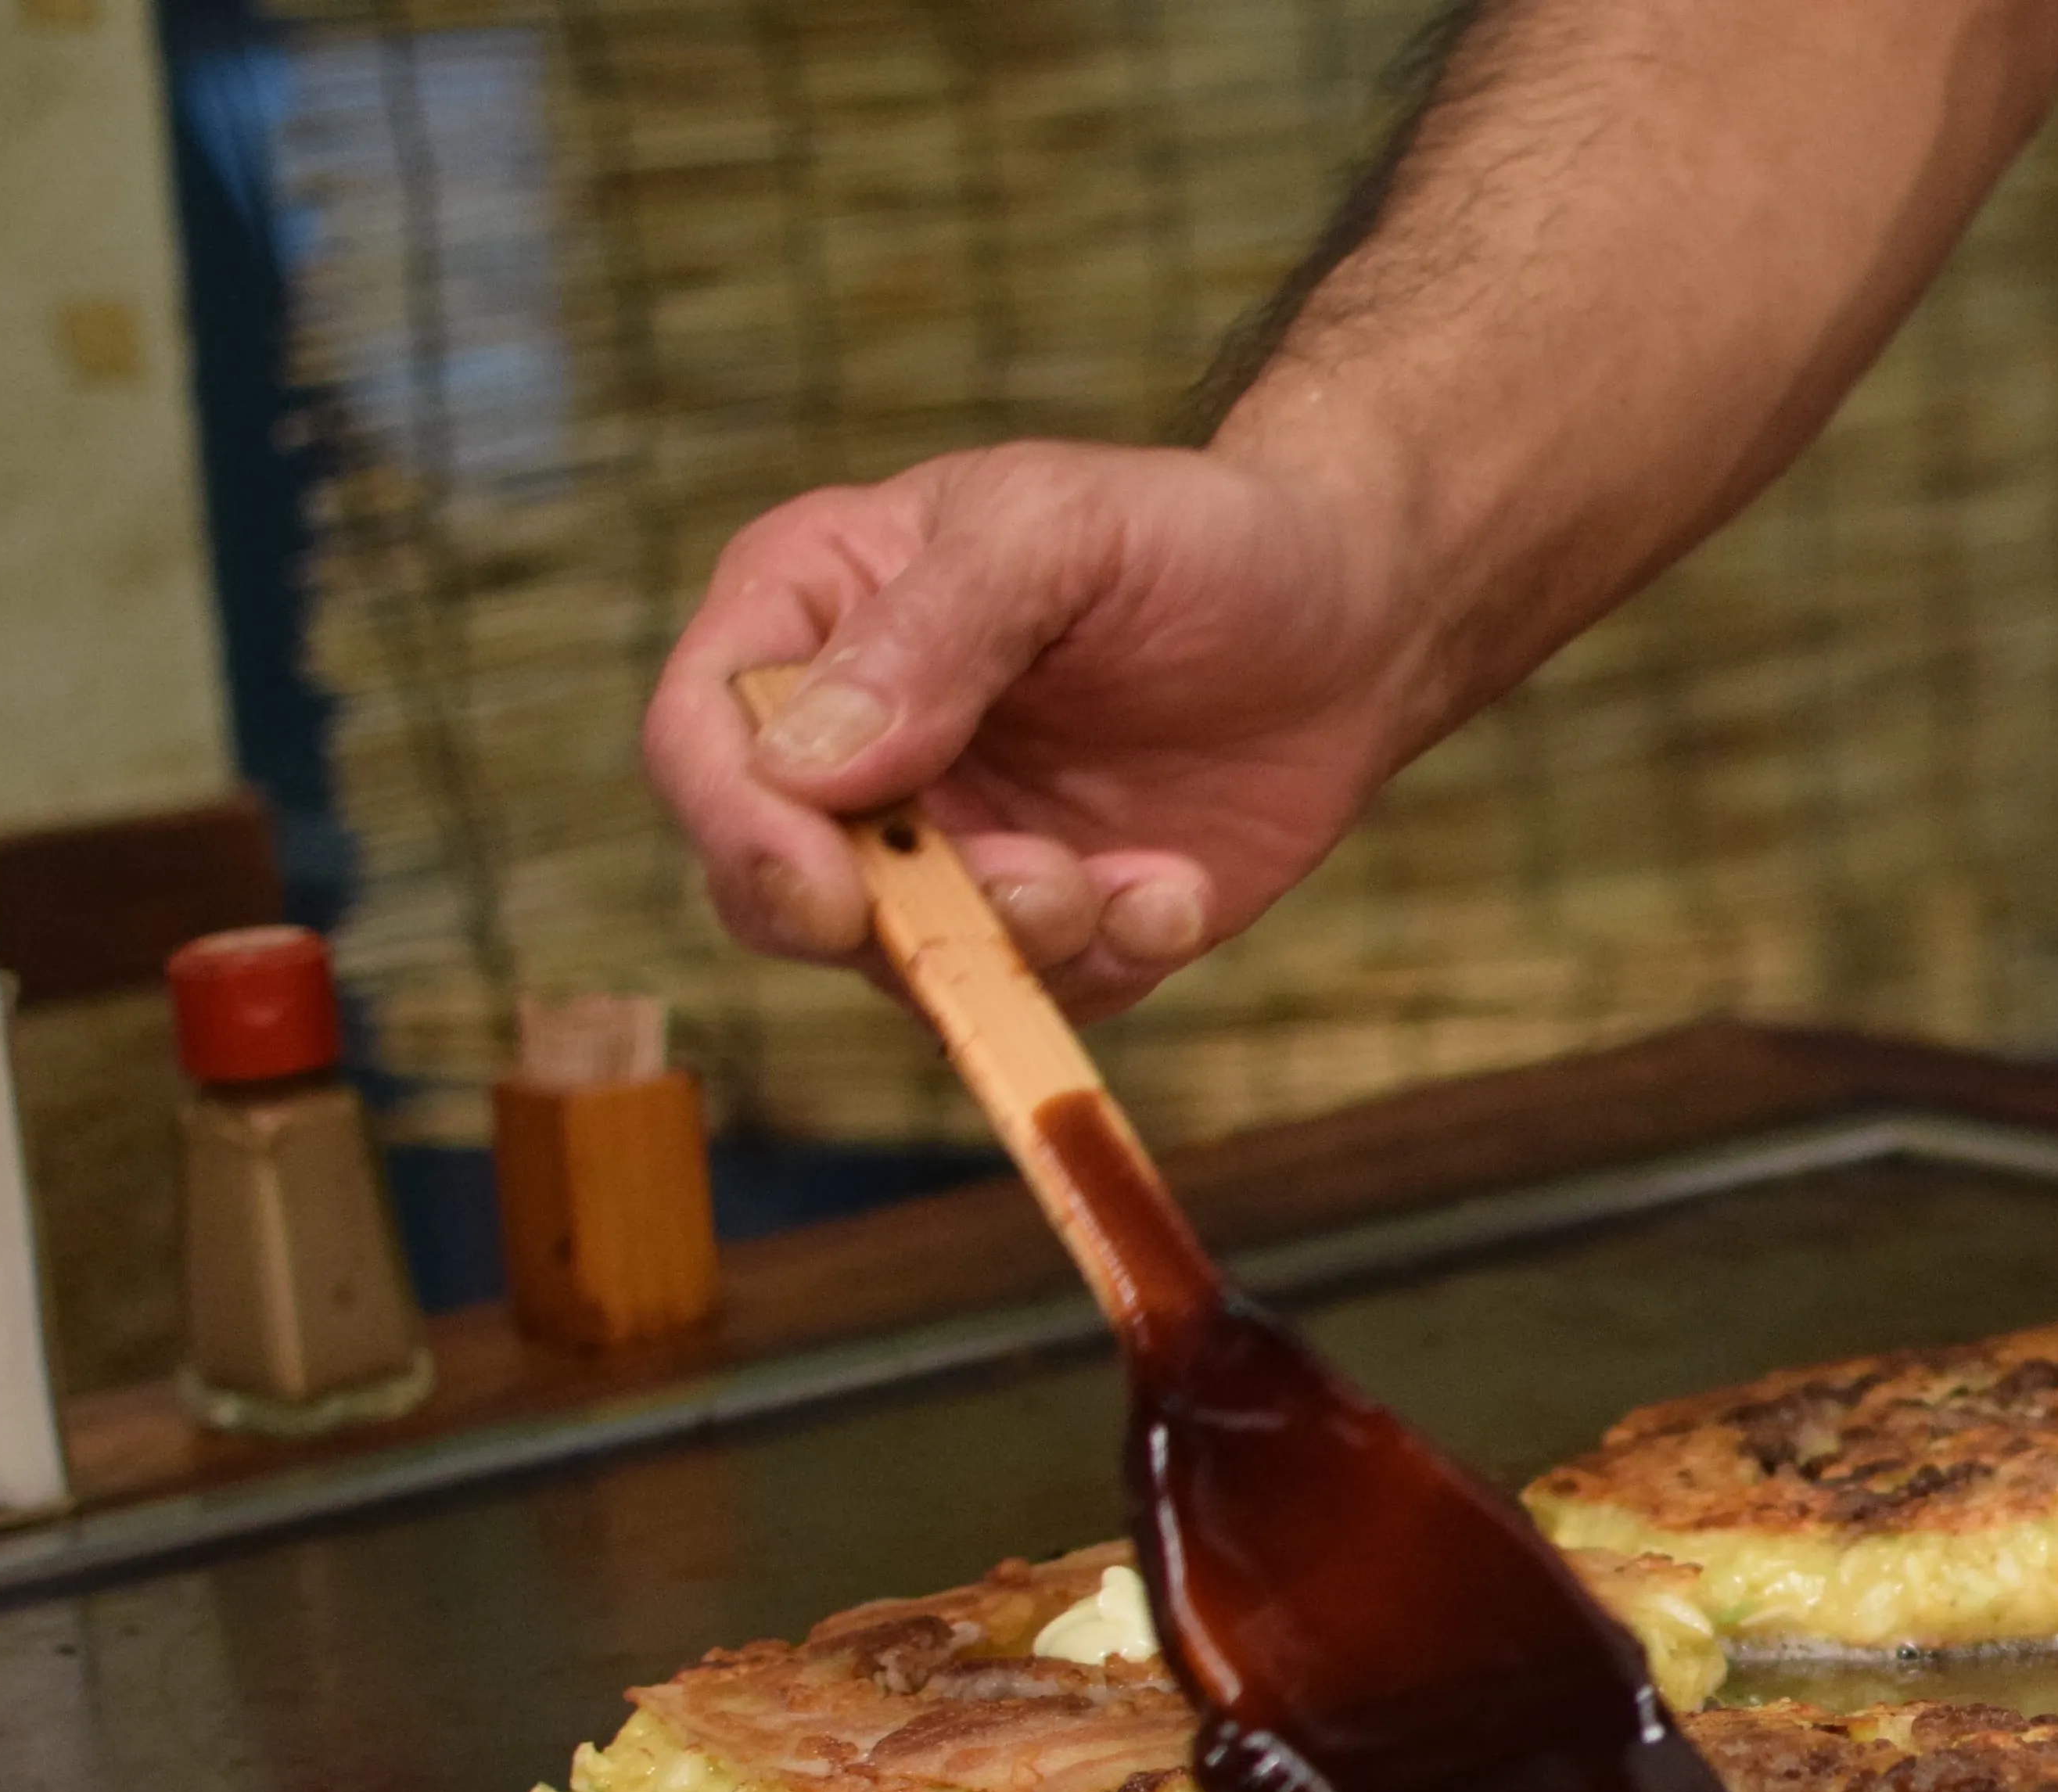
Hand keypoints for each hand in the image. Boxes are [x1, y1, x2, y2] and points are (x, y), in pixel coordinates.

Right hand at [645, 439, 1429, 1017]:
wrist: (1354, 617)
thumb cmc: (1195, 536)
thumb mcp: (1061, 531)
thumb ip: (933, 631)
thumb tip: (801, 764)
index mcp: (813, 610)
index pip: (703, 733)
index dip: (740, 825)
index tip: (828, 887)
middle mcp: (855, 745)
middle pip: (776, 882)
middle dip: (902, 915)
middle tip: (1046, 884)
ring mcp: (949, 842)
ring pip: (909, 959)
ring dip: (1025, 944)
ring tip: (1145, 878)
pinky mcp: (1051, 920)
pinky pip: (1039, 993)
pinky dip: (1114, 960)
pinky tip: (1184, 890)